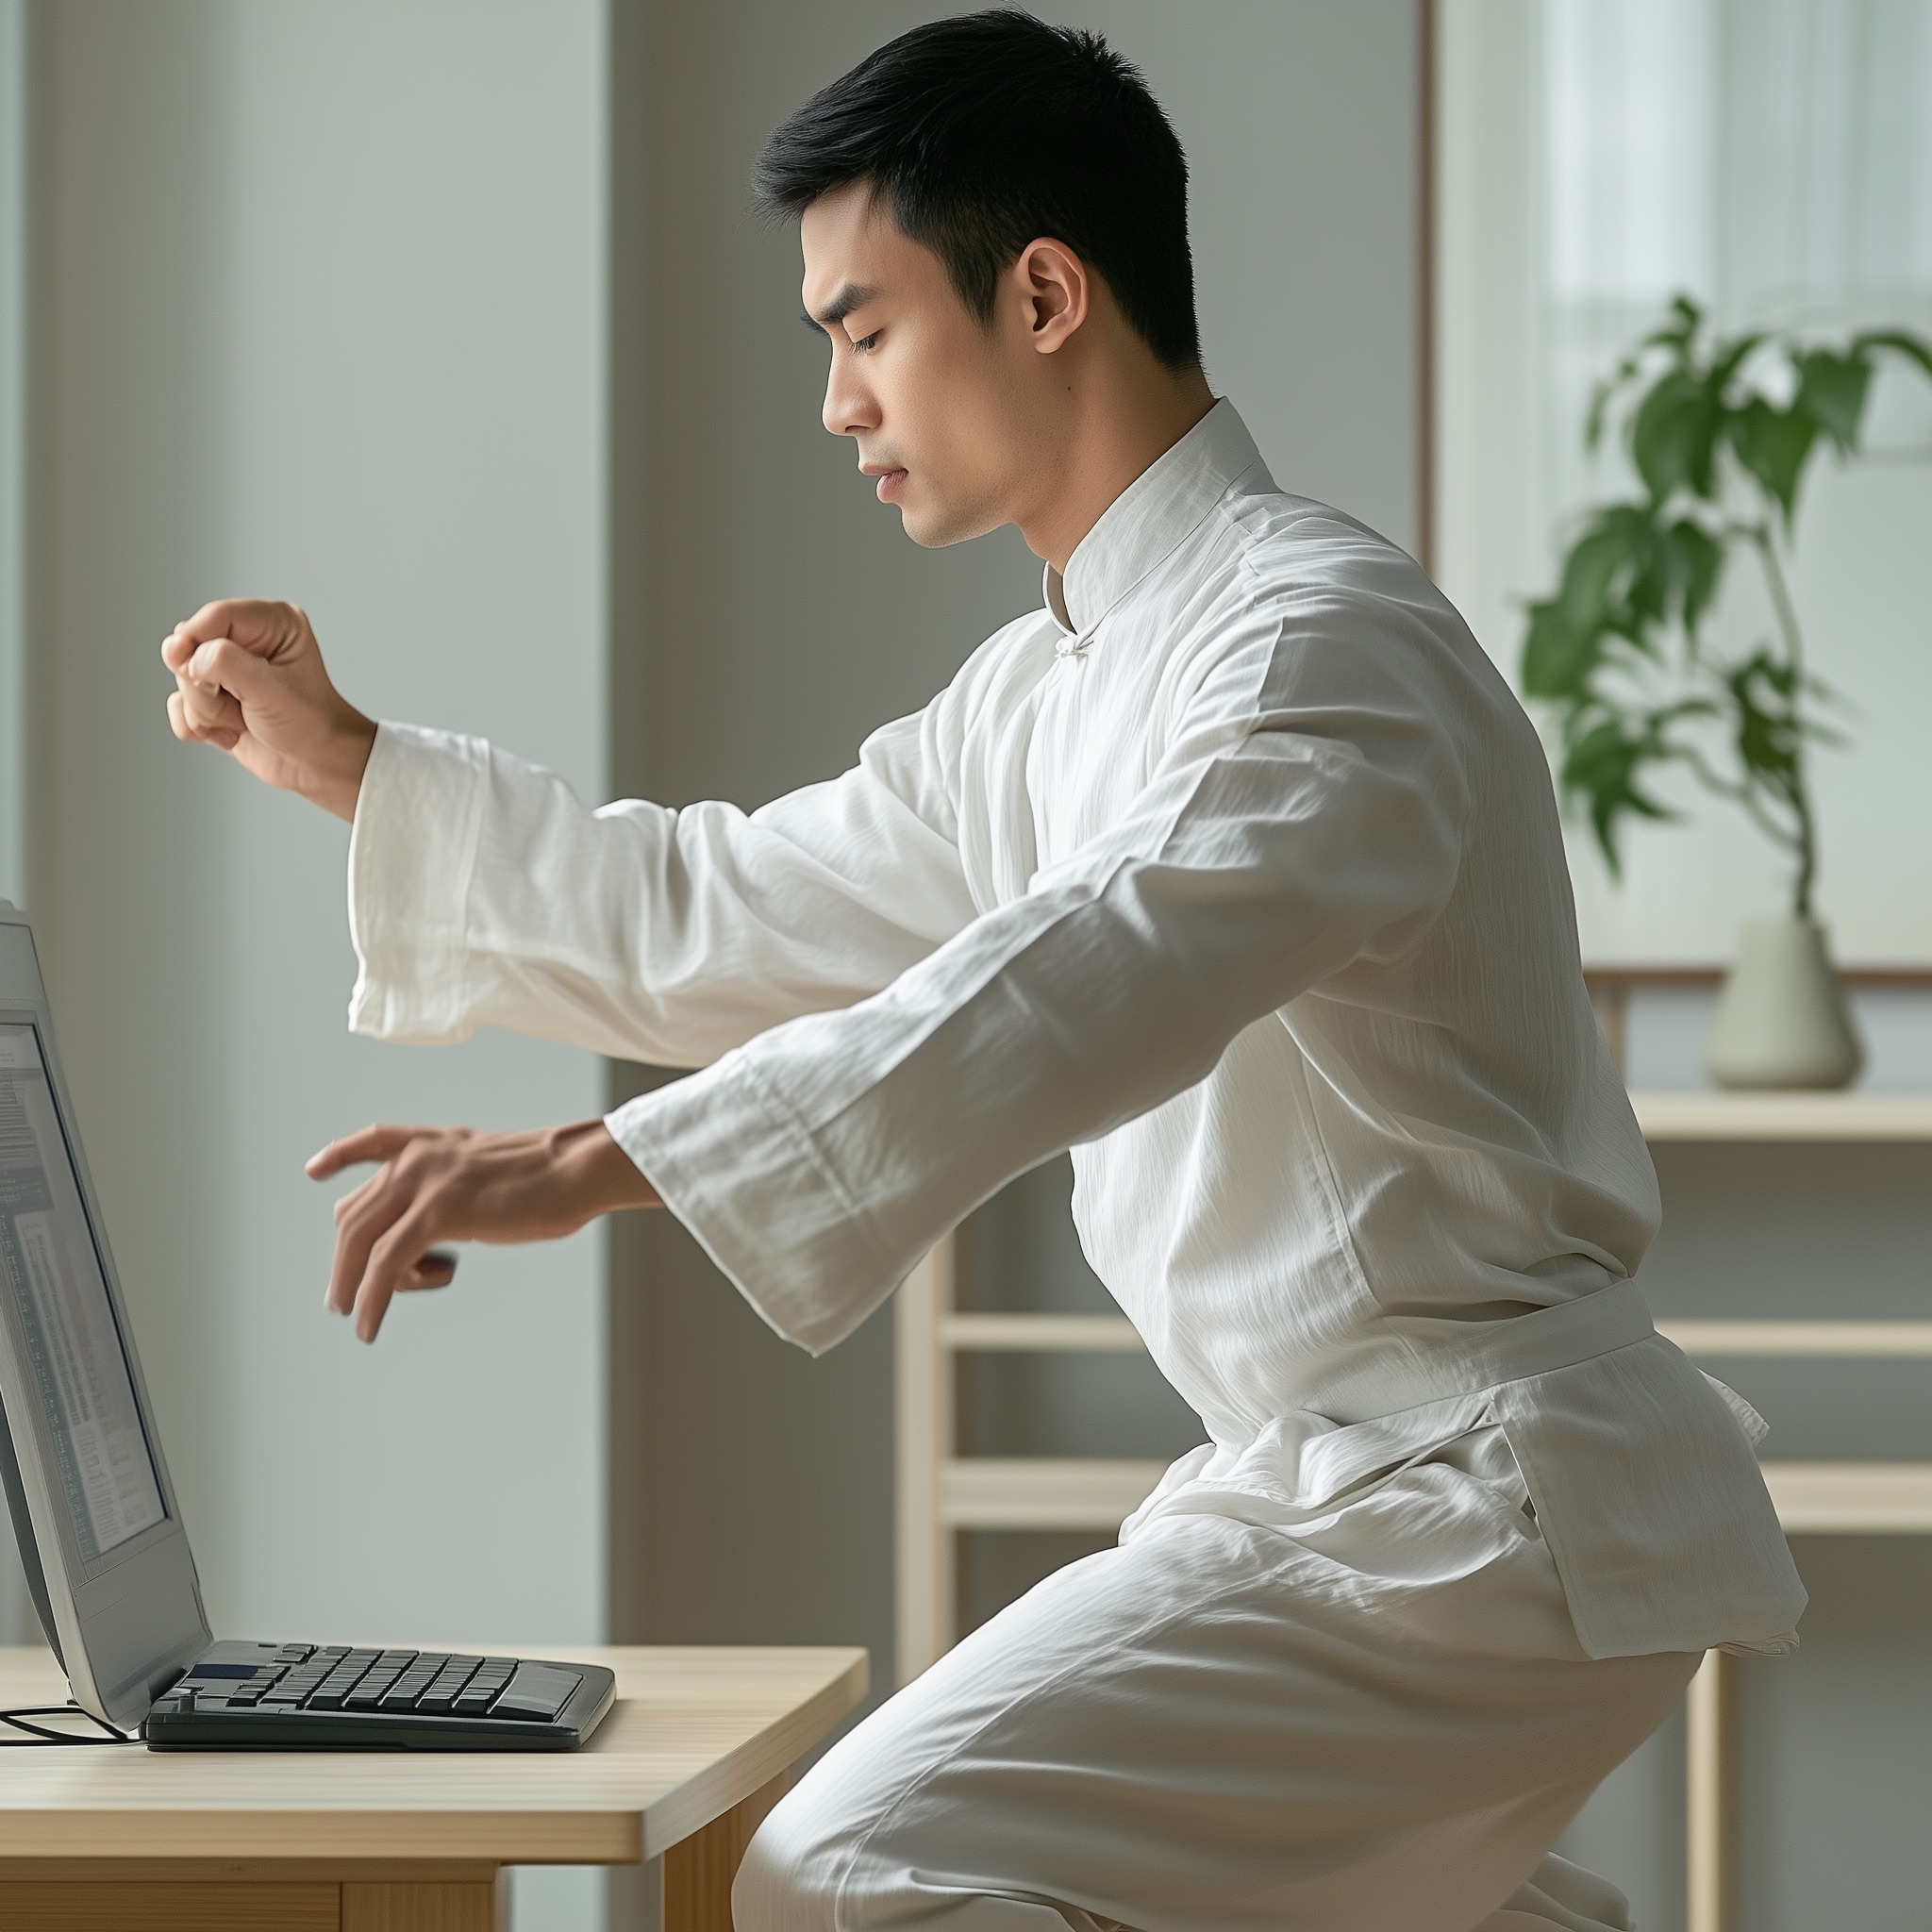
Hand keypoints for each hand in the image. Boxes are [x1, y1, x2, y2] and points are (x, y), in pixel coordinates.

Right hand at [162, 599, 377, 820]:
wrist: (317, 766)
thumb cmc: (310, 725)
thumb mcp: (271, 690)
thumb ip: (224, 663)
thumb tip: (182, 653)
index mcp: (272, 622)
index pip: (214, 616)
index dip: (193, 640)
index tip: (187, 668)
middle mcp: (248, 639)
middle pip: (190, 647)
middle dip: (205, 687)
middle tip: (239, 708)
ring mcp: (228, 669)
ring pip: (182, 679)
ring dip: (206, 711)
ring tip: (241, 723)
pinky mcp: (215, 696)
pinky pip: (178, 704)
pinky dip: (197, 725)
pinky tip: (228, 734)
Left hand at [306, 1120, 660, 1341]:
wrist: (576, 1170)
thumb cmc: (552, 1177)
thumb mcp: (493, 1169)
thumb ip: (459, 1188)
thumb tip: (435, 1233)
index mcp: (435, 1143)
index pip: (373, 1142)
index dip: (340, 1157)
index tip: (315, 1170)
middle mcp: (418, 1158)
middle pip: (357, 1212)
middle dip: (343, 1261)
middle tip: (341, 1298)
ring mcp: (425, 1182)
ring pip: (361, 1240)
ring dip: (350, 1285)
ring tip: (357, 1317)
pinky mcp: (437, 1213)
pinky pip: (386, 1265)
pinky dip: (373, 1298)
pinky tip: (370, 1324)